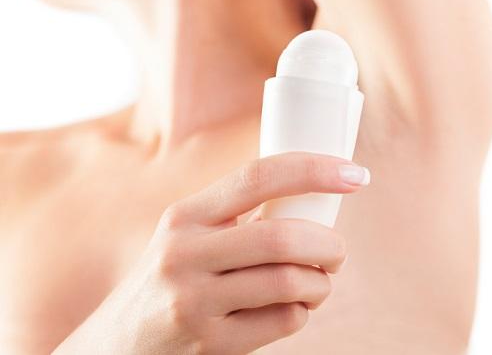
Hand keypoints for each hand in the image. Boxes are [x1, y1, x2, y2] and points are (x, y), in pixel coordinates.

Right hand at [53, 152, 368, 354]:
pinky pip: (283, 321)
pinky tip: (291, 309)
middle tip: (336, 253)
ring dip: (321, 283)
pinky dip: (302, 312)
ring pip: (290, 282)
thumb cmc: (173, 276)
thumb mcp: (188, 235)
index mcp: (186, 215)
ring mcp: (194, 303)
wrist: (120, 342)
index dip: (314, 170)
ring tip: (317, 283)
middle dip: (329, 245)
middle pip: (283, 237)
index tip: (355, 174)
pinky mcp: (210, 345)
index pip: (257, 177)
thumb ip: (238, 214)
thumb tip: (314, 191)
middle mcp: (184, 254)